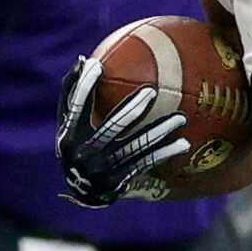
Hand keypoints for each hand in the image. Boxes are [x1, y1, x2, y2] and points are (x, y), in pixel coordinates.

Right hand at [55, 55, 184, 207]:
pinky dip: (164, 153)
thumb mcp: (69, 124)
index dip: (84, 86)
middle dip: (132, 108)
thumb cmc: (78, 144)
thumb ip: (73, 96)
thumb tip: (84, 60)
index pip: (75, 106)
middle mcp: (82, 153)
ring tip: (181, 118)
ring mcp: (100, 170)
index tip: (98, 65)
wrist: (82, 190)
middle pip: (111, 127)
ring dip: (159, 131)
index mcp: (67, 135)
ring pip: (134, 146)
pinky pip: (144, 163)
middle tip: (152, 91)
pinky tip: (184, 143)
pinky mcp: (117, 182)